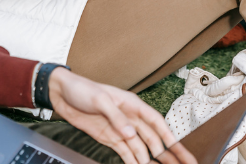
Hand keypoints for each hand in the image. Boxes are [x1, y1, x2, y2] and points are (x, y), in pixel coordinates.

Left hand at [48, 68, 196, 163]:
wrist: (62, 93)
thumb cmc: (82, 89)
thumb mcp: (100, 100)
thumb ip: (117, 117)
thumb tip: (131, 134)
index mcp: (132, 104)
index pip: (156, 122)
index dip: (169, 136)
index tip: (179, 149)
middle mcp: (130, 118)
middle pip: (154, 138)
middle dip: (169, 151)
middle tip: (184, 163)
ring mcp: (121, 130)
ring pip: (141, 148)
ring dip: (152, 159)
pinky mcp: (110, 138)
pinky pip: (125, 152)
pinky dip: (134, 161)